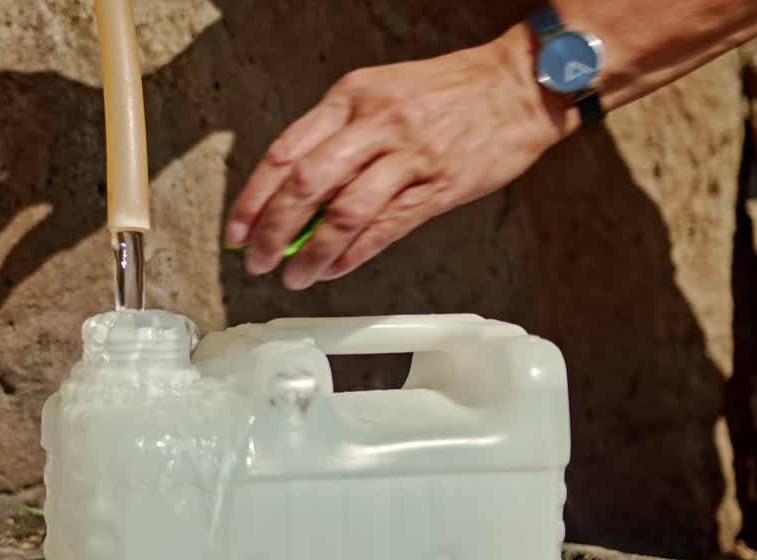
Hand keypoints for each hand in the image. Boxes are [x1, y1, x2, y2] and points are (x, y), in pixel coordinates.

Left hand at [224, 27, 573, 289]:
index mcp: (351, 98)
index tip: (237, 230)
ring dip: (311, 252)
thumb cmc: (447, 92)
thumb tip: (291, 197)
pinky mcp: (438, 186)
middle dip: (273, 230)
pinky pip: (386, 227)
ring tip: (294, 276)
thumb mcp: (379, 93)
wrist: (519, 85)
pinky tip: (333, 269)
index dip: (254, 198)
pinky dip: (353, 254)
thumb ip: (335, 138)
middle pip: (306, 185)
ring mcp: (408, 156)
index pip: (285, 152)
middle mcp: (376, 124)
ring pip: (344, 211)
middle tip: (257, 260)